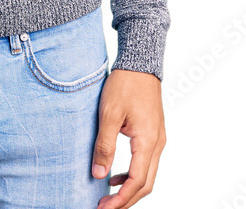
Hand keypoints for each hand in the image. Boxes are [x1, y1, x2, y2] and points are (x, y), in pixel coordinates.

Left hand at [91, 68, 166, 208]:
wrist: (139, 63)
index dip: (120, 199)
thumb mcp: (109, 114)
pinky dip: (132, 175)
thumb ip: (104, 145)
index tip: (103, 208)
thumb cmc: (124, 84)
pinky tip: (116, 176)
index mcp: (147, 141)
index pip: (137, 182)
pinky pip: (146, 162)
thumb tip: (99, 174)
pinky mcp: (153, 133)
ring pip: (147, 175)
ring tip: (108, 196)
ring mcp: (157, 139)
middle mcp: (157, 144)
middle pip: (145, 184)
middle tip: (104, 208)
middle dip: (126, 200)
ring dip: (130, 189)